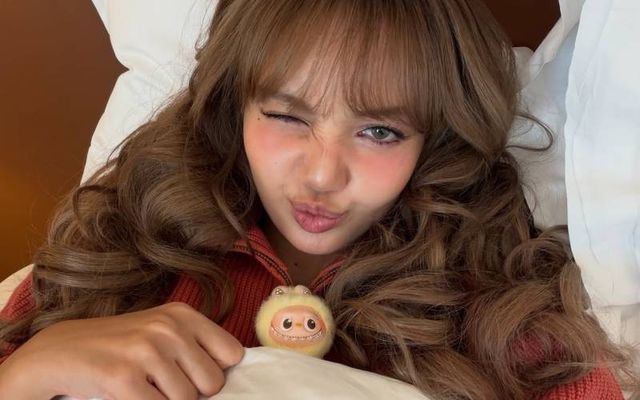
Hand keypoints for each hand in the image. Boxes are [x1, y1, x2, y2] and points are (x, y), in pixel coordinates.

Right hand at [0, 302, 243, 398]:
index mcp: (182, 314)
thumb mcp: (162, 331)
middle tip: (163, 384)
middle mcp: (168, 328)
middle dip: (193, 392)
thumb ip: (197, 347)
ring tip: (144, 386)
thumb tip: (233, 376)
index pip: (232, 353)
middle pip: (213, 383)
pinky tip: (130, 395)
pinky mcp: (123, 378)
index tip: (193, 373)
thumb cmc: (122, 346)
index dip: (215, 370)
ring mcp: (146, 351)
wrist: (61, 351)